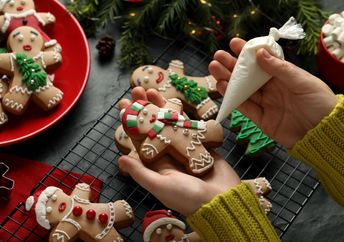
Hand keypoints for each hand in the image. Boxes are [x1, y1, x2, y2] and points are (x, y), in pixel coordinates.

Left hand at [118, 87, 240, 214]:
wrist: (222, 199)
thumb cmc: (189, 197)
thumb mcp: (161, 186)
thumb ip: (141, 173)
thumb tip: (120, 159)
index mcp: (156, 165)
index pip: (139, 139)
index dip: (131, 122)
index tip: (124, 106)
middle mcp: (168, 155)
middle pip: (153, 127)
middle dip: (144, 109)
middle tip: (136, 90)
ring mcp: (184, 148)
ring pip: (169, 123)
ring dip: (160, 107)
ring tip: (151, 90)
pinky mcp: (199, 143)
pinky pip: (188, 125)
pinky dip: (181, 113)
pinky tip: (174, 100)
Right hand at [209, 38, 337, 148]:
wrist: (321, 134)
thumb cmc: (318, 103)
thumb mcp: (302, 81)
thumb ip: (279, 68)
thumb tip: (260, 53)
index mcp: (283, 76)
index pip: (262, 61)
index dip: (248, 53)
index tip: (234, 44)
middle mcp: (272, 88)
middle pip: (248, 76)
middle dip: (232, 65)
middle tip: (217, 56)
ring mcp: (266, 104)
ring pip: (243, 90)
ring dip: (227, 79)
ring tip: (213, 68)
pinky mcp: (260, 119)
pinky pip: (244, 107)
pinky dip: (232, 97)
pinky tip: (221, 86)